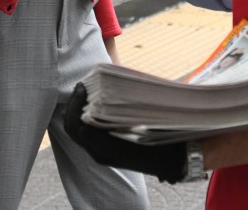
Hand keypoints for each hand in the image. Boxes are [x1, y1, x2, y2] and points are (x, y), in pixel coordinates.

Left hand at [65, 83, 187, 183]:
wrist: (174, 162)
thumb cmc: (162, 142)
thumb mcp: (146, 124)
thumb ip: (124, 113)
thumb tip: (105, 89)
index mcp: (107, 150)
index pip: (78, 127)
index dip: (76, 104)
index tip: (83, 86)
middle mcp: (101, 154)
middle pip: (73, 129)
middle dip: (73, 105)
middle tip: (82, 85)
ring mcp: (102, 153)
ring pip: (78, 131)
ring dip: (78, 110)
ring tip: (87, 91)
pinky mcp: (105, 150)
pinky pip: (87, 133)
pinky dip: (86, 117)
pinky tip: (95, 103)